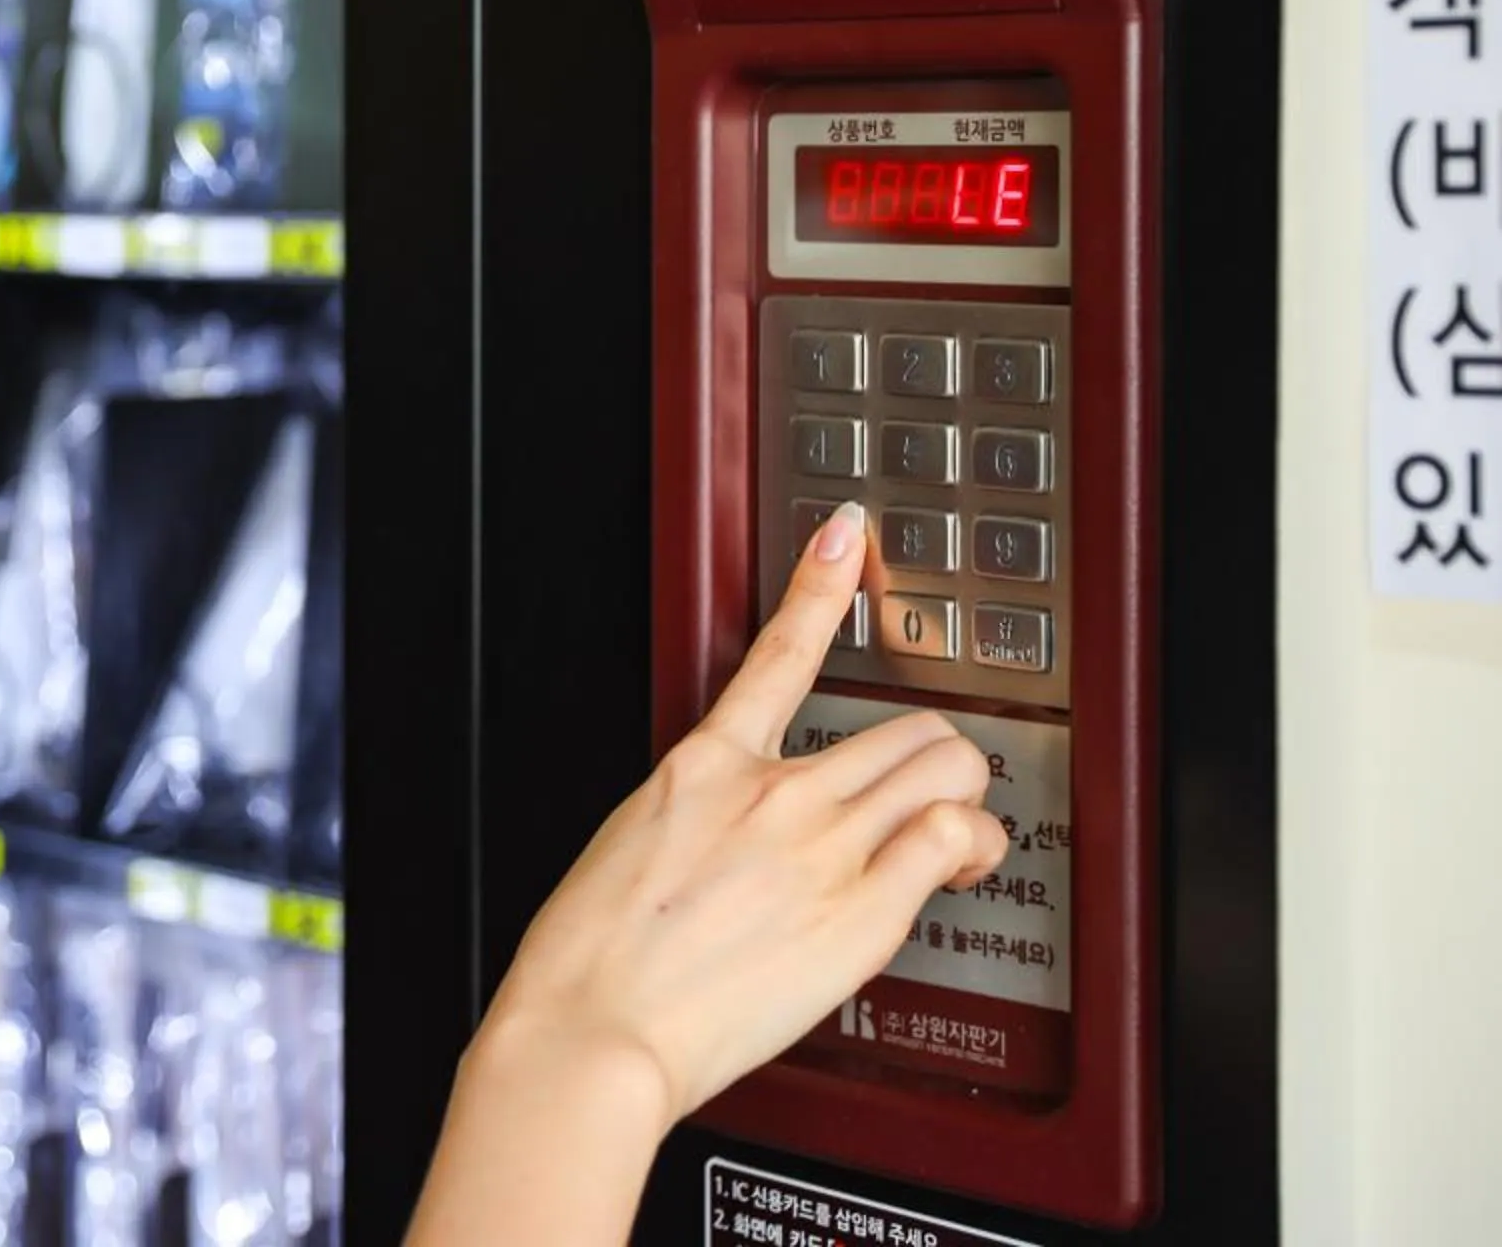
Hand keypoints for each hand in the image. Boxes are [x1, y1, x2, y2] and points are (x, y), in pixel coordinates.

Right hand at [472, 500, 1010, 1134]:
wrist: (594, 1027)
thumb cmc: (590, 959)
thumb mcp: (627, 848)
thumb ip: (699, 823)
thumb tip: (729, 840)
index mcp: (702, 766)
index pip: (780, 650)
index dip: (822, 582)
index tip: (846, 538)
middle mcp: (773, 792)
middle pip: (906, 727)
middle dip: (932, 756)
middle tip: (926, 793)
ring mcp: (823, 845)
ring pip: (947, 769)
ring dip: (964, 798)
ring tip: (958, 836)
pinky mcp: (863, 910)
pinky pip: (955, 841)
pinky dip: (976, 851)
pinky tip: (966, 871)